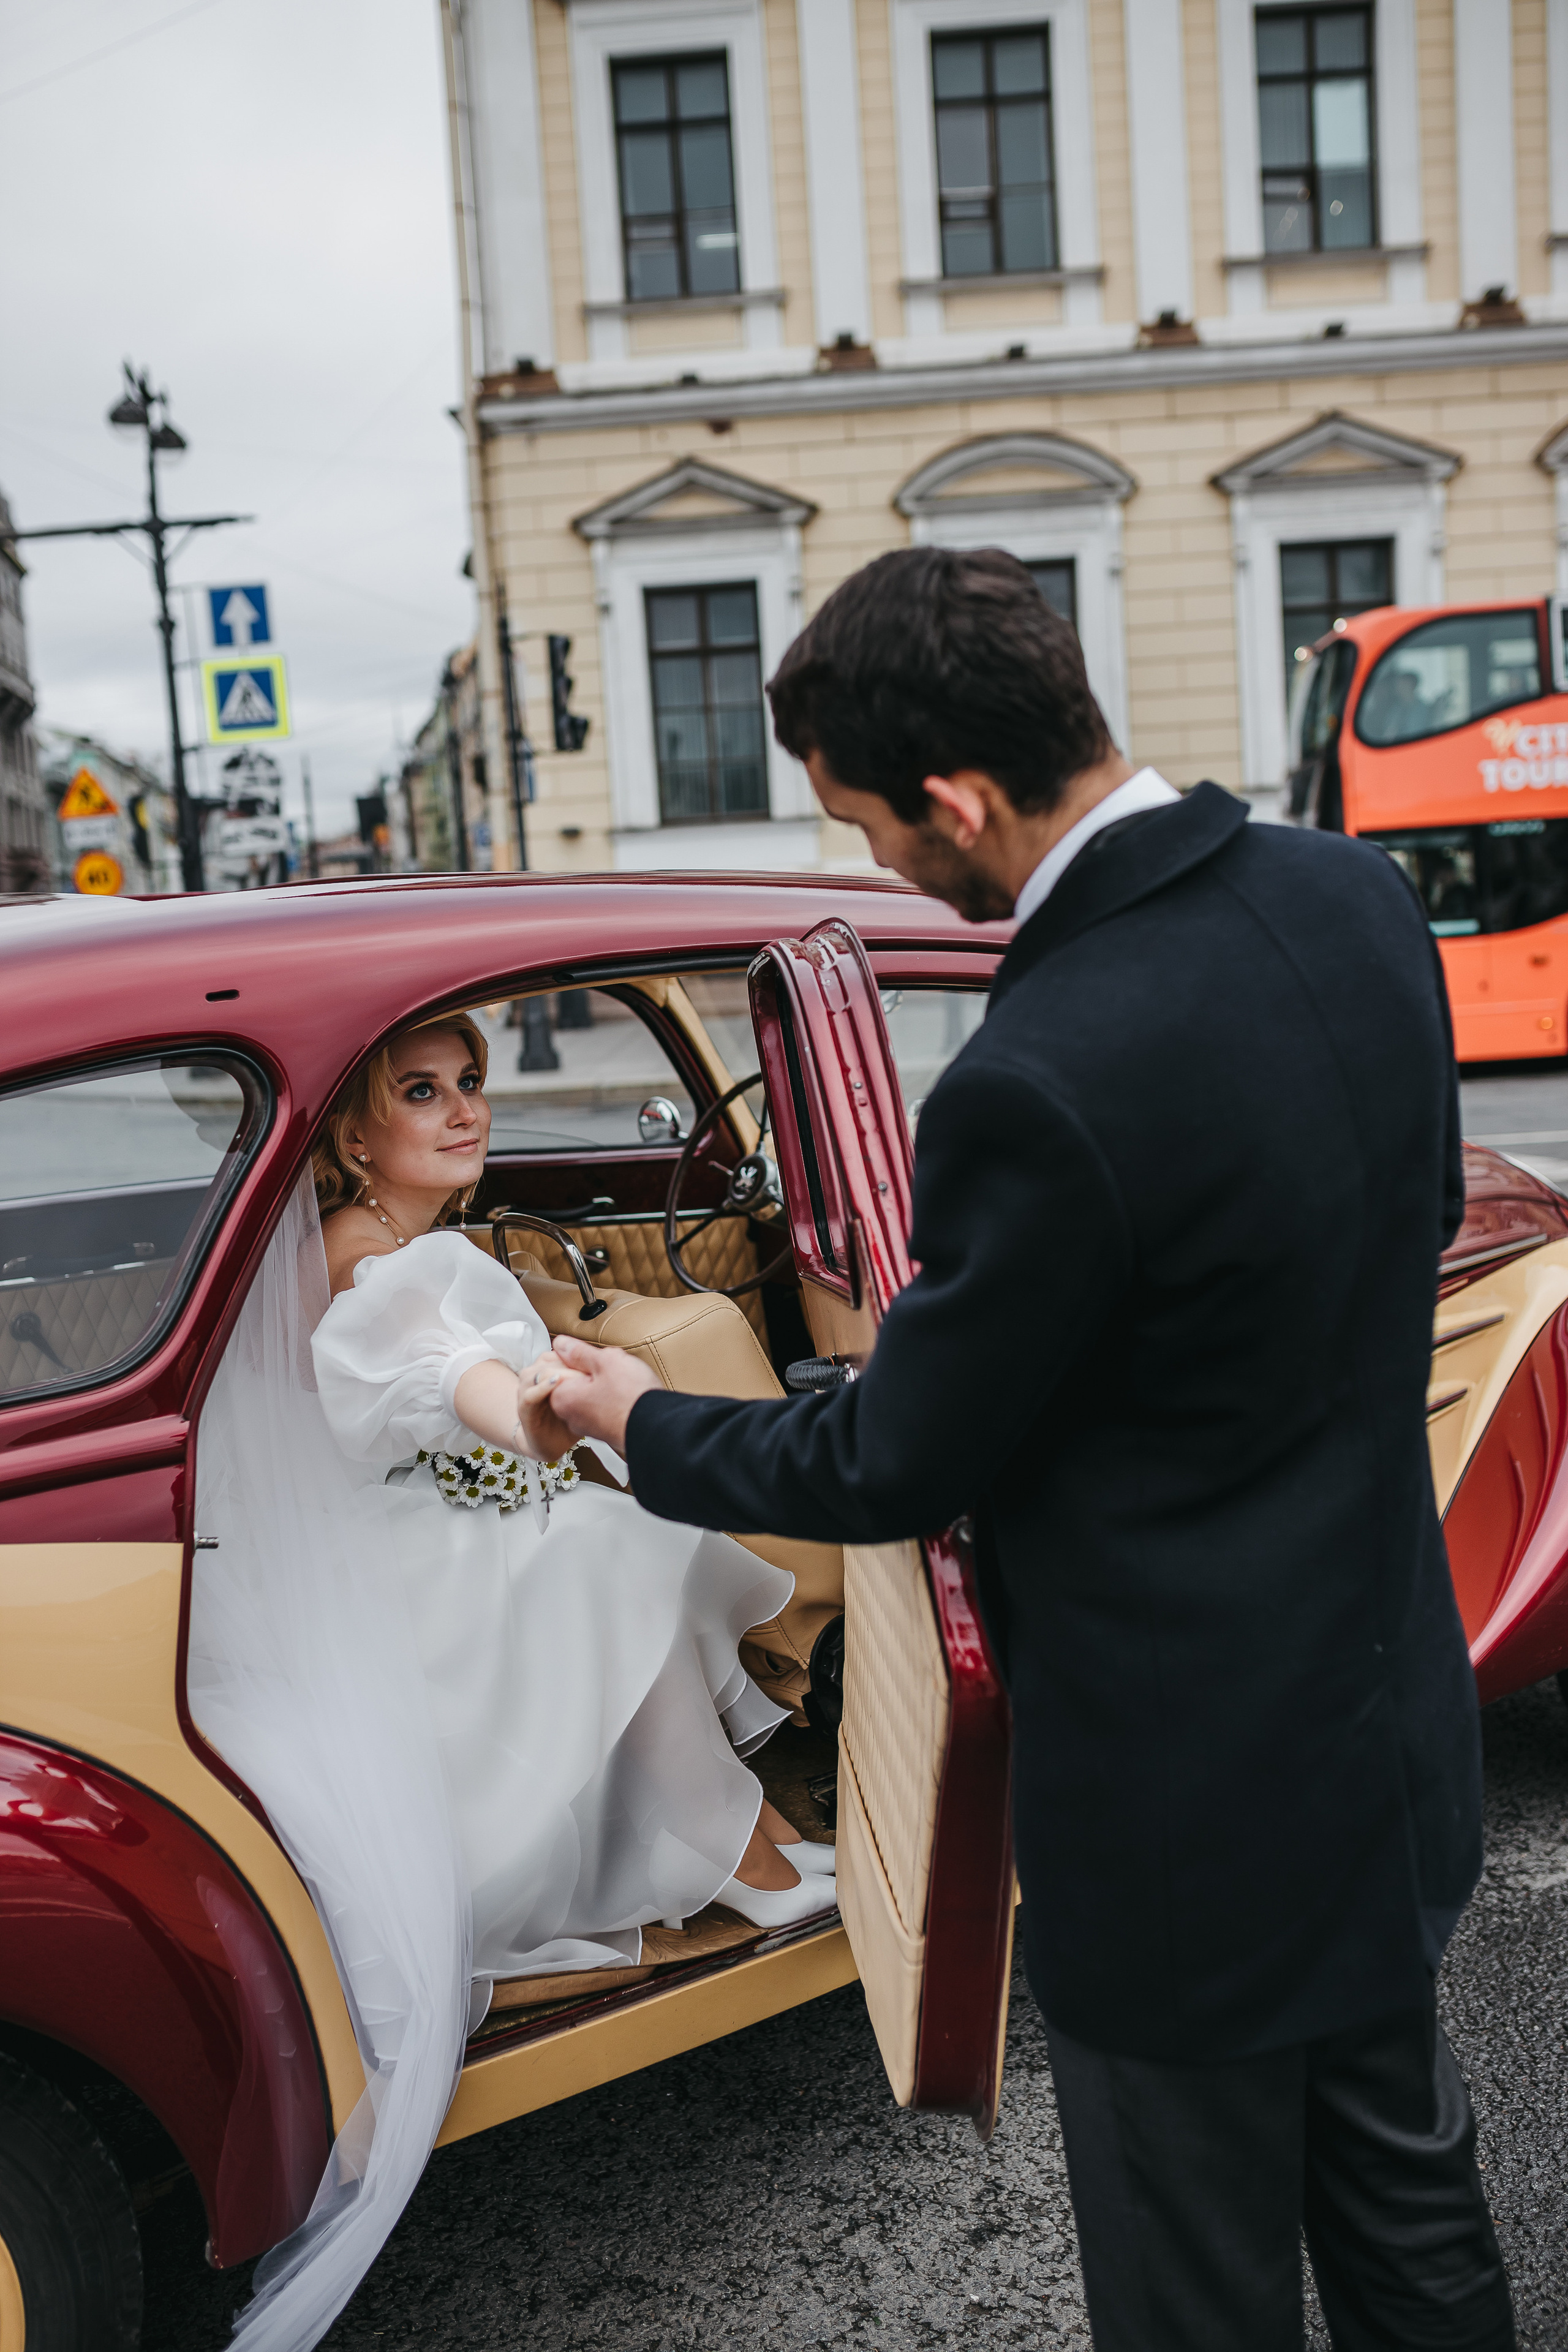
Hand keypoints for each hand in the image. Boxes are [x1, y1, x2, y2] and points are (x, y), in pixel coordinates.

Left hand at [520, 1334, 659, 1458]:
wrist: (658, 1426)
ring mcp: (587, 1425)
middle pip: (573, 1381)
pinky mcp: (604, 1431)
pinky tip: (626, 1394)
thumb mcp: (605, 1362)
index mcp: (562, 1398)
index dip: (577, 1357)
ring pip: (589, 1393)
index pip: (556, 1368)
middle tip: (610, 1368)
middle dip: (591, 1371)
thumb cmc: (631, 1398)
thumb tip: (561, 1345)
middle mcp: (570, 1416)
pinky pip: (602, 1406)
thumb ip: (579, 1352)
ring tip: (622, 1382)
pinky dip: (612, 1398)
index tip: (592, 1357)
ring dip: (603, 1383)